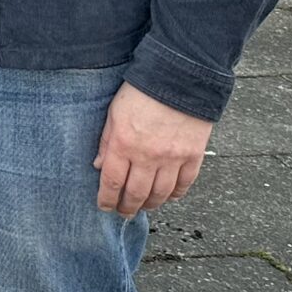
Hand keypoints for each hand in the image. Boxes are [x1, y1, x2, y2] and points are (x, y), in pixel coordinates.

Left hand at [94, 83, 213, 216]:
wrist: (178, 79)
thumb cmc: (140, 93)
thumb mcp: (113, 113)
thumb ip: (106, 141)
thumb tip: (98, 166)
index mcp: (123, 144)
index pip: (111, 181)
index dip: (106, 199)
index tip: (104, 206)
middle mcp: (147, 156)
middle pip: (136, 193)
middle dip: (127, 207)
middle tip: (123, 212)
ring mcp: (172, 158)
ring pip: (160, 193)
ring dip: (150, 204)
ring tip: (143, 207)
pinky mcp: (192, 156)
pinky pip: (184, 184)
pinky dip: (176, 195)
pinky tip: (169, 197)